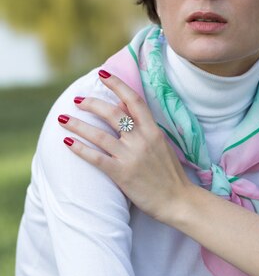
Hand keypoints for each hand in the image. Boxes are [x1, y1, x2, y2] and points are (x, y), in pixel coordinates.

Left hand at [58, 72, 191, 221]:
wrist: (178, 200)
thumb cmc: (170, 174)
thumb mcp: (163, 144)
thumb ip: (147, 129)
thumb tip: (130, 114)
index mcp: (153, 130)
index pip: (133, 100)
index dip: (117, 84)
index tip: (103, 74)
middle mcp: (141, 140)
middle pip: (112, 113)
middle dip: (91, 103)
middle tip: (78, 100)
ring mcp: (131, 156)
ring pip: (98, 134)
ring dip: (78, 125)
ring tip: (63, 119)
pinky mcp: (122, 174)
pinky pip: (96, 158)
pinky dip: (80, 149)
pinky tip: (68, 143)